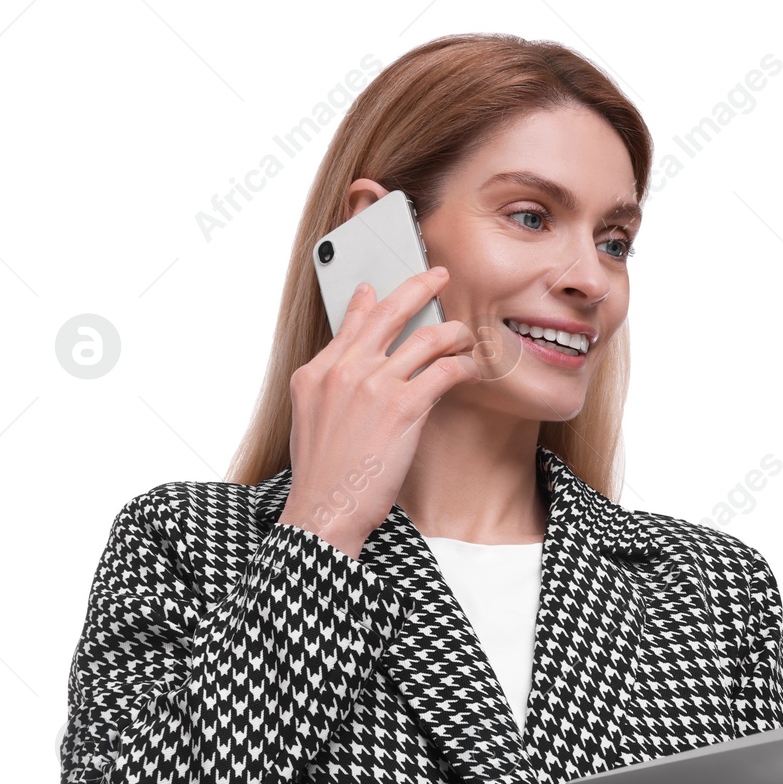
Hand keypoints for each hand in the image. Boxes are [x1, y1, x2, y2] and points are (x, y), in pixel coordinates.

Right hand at [278, 268, 483, 558]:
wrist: (324, 509)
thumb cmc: (323, 475)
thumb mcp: (310, 420)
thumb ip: (328, 383)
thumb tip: (344, 358)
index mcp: (316, 373)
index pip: (352, 323)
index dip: (374, 300)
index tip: (385, 285)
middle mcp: (343, 370)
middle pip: (389, 313)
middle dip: (420, 286)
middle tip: (441, 274)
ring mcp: (373, 385)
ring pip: (426, 338)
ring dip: (454, 333)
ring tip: (468, 337)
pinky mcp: (402, 406)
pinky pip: (444, 370)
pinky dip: (464, 366)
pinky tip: (472, 372)